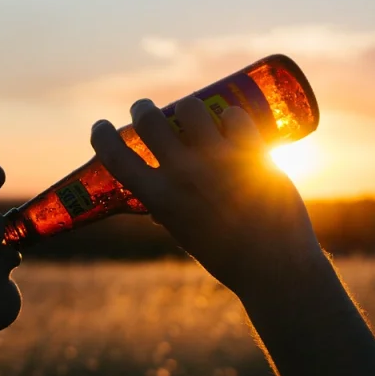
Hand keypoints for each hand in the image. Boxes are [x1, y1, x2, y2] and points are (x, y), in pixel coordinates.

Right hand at [90, 97, 324, 295]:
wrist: (274, 267)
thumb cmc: (227, 256)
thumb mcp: (185, 234)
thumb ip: (170, 213)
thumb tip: (157, 205)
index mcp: (160, 199)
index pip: (115, 156)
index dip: (101, 136)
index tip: (100, 126)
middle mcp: (183, 176)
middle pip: (149, 120)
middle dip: (142, 109)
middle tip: (145, 110)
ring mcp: (217, 162)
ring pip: (191, 108)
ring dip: (188, 109)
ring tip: (194, 116)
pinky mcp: (251, 154)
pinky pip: (234, 116)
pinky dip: (231, 116)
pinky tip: (232, 124)